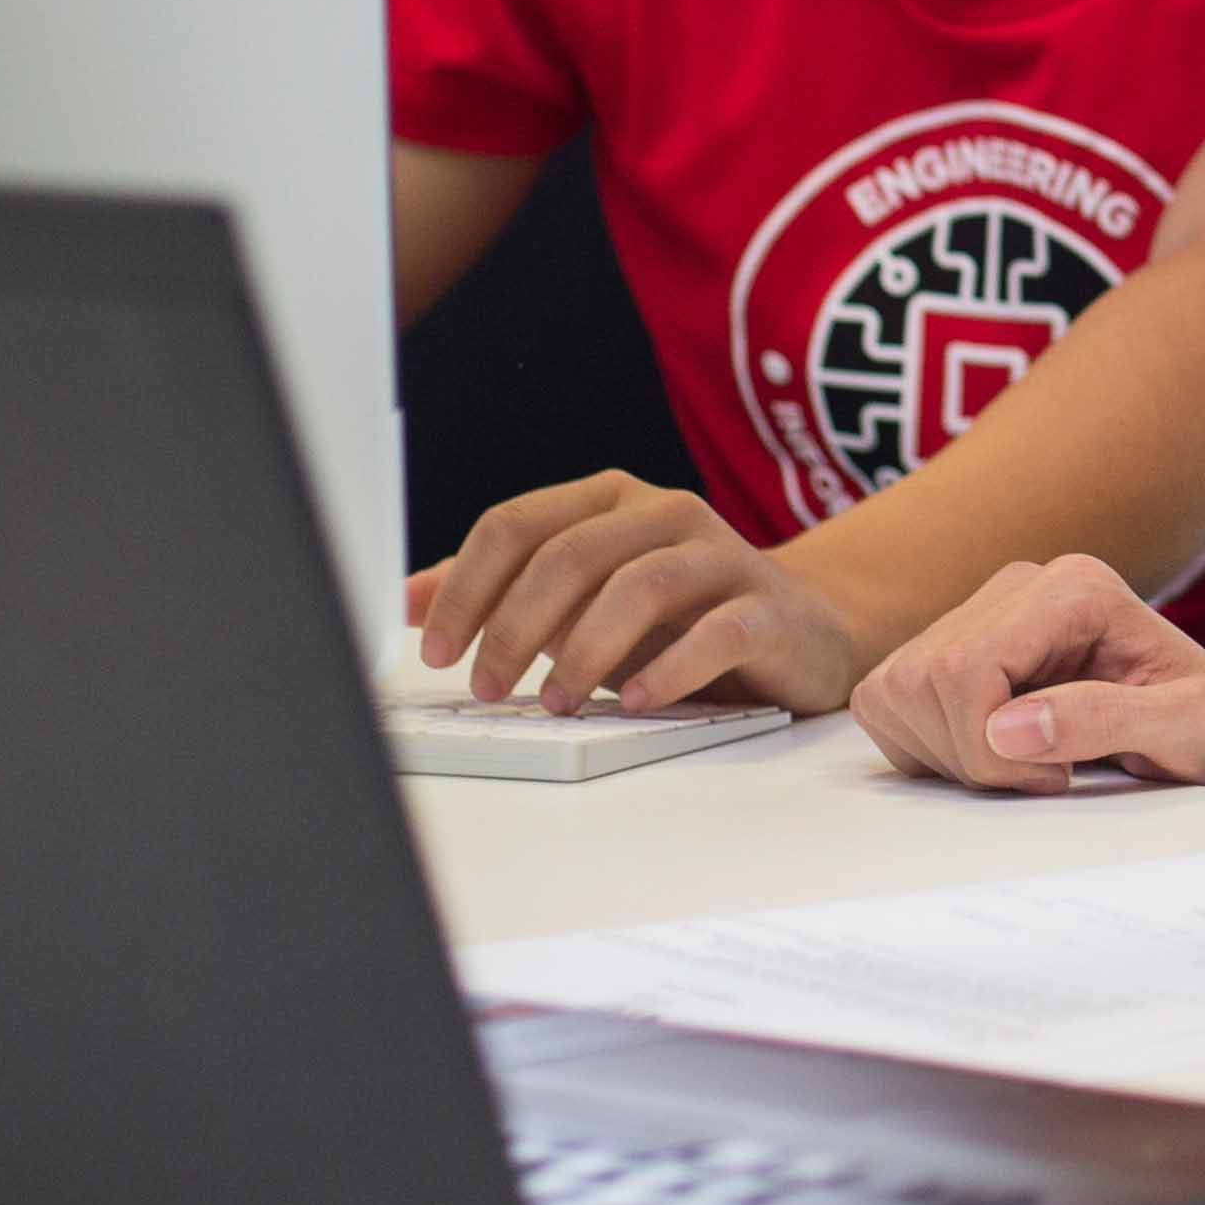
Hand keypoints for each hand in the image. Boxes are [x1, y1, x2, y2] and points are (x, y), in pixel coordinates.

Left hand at [407, 471, 862, 715]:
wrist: (800, 631)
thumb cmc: (675, 618)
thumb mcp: (579, 600)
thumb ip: (499, 593)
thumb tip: (404, 599)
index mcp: (610, 502)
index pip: (517, 524)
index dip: (467, 587)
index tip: (437, 651)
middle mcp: (665, 514)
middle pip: (572, 553)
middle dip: (516, 624)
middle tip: (487, 686)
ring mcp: (721, 557)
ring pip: (641, 585)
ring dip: (584, 649)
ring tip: (554, 703)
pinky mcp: (767, 609)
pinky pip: (717, 631)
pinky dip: (669, 669)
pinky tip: (635, 701)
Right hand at [846, 554, 1204, 797]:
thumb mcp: (1193, 729)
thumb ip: (1108, 720)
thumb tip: (1007, 724)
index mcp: (1076, 587)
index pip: (968, 669)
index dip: (991, 748)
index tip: (1059, 778)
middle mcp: (1022, 584)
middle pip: (925, 682)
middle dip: (972, 757)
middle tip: (1045, 776)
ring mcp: (982, 612)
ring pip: (896, 691)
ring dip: (949, 755)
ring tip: (1025, 765)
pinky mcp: (955, 646)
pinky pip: (889, 701)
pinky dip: (929, 748)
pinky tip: (994, 754)